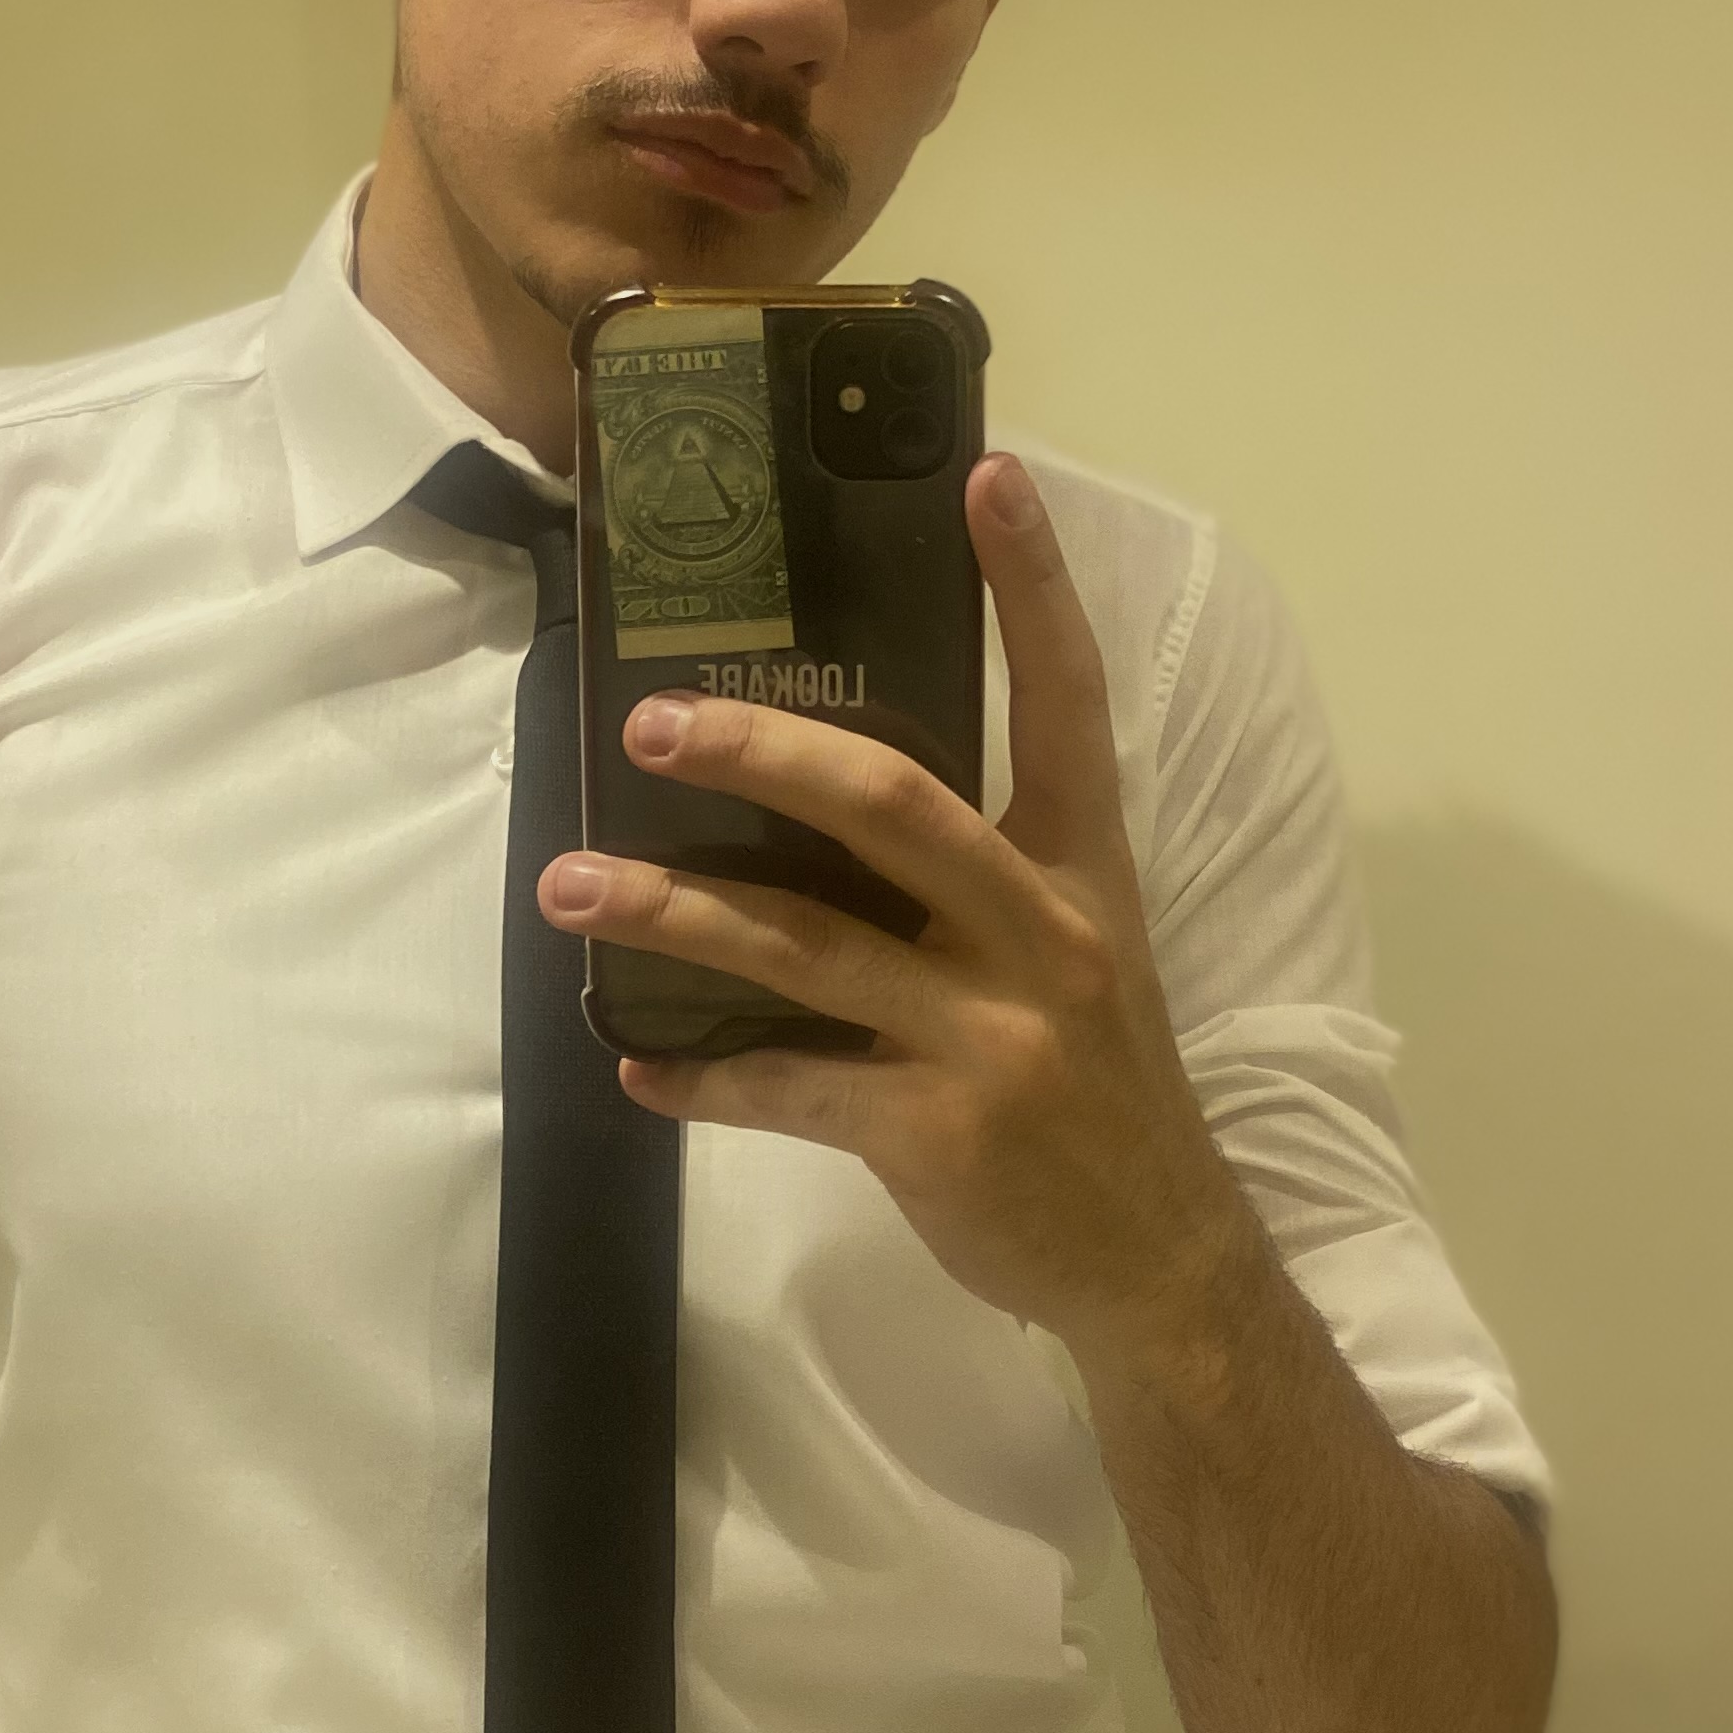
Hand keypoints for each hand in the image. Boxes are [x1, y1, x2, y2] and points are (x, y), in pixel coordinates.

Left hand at [540, 453, 1249, 1352]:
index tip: (986, 470)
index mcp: (1082, 871)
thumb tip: (823, 789)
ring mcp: (989, 1037)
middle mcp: (1043, 935)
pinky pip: (789, 1086)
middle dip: (764, 755)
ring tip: (571, 886)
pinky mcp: (935, 1133)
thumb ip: (981, 872)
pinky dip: (702, 1075)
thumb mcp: (1081, 952)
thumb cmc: (1101, 1086)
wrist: (1162, 1261)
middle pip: (895, 806)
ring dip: (673, 912)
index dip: (1032, 585)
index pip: (1065, 700)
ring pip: (806, 948)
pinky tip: (635, 1061)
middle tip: (651, 725)